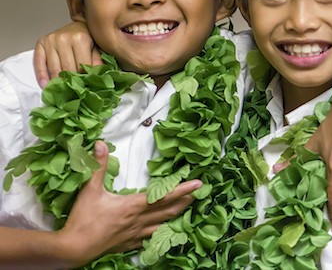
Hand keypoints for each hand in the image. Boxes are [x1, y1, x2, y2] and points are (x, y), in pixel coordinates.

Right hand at [33, 21, 101, 87]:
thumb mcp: (97, 48)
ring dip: (57, 81)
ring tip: (61, 91)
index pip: (81, 66)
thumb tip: (97, 76)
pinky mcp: (41, 43)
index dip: (83, 78)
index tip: (84, 86)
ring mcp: (51, 40)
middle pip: (66, 68)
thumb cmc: (89, 37)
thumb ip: (97, 61)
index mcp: (80, 39)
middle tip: (73, 91)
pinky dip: (41, 76)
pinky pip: (39, 63)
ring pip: (54, 68)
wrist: (79, 25)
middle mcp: (64, 39)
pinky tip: (45, 85)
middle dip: (71, 81)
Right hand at [57, 141, 201, 267]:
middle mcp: (139, 220)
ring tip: (186, 209)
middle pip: (168, 210)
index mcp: (133, 205)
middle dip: (185, 201)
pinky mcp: (128, 244)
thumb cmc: (83, 218)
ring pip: (162, 224)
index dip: (183, 189)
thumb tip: (100, 143)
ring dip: (176, 216)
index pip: (164, 196)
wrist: (73, 249)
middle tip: (198, 194)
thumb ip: (98, 166)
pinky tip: (162, 230)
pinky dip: (160, 231)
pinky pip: (149, 237)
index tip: (198, 184)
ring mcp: (135, 234)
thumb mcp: (90, 189)